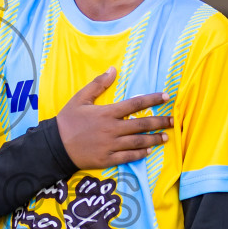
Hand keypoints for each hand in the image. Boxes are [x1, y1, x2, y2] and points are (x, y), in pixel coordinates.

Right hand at [54, 69, 170, 170]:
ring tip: (165, 137)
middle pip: (142, 124)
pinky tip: (149, 151)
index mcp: (107, 112)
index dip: (152, 99)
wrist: (54, 146)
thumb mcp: (80, 98)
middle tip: (172, 121)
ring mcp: (111, 145)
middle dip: (160, 122)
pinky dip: (140, 154)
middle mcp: (112, 129)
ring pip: (138, 142)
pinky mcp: (107, 159)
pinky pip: (128, 157)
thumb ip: (98, 84)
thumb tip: (113, 69)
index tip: (166, 97)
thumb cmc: (67, 120)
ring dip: (154, 138)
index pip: (135, 104)